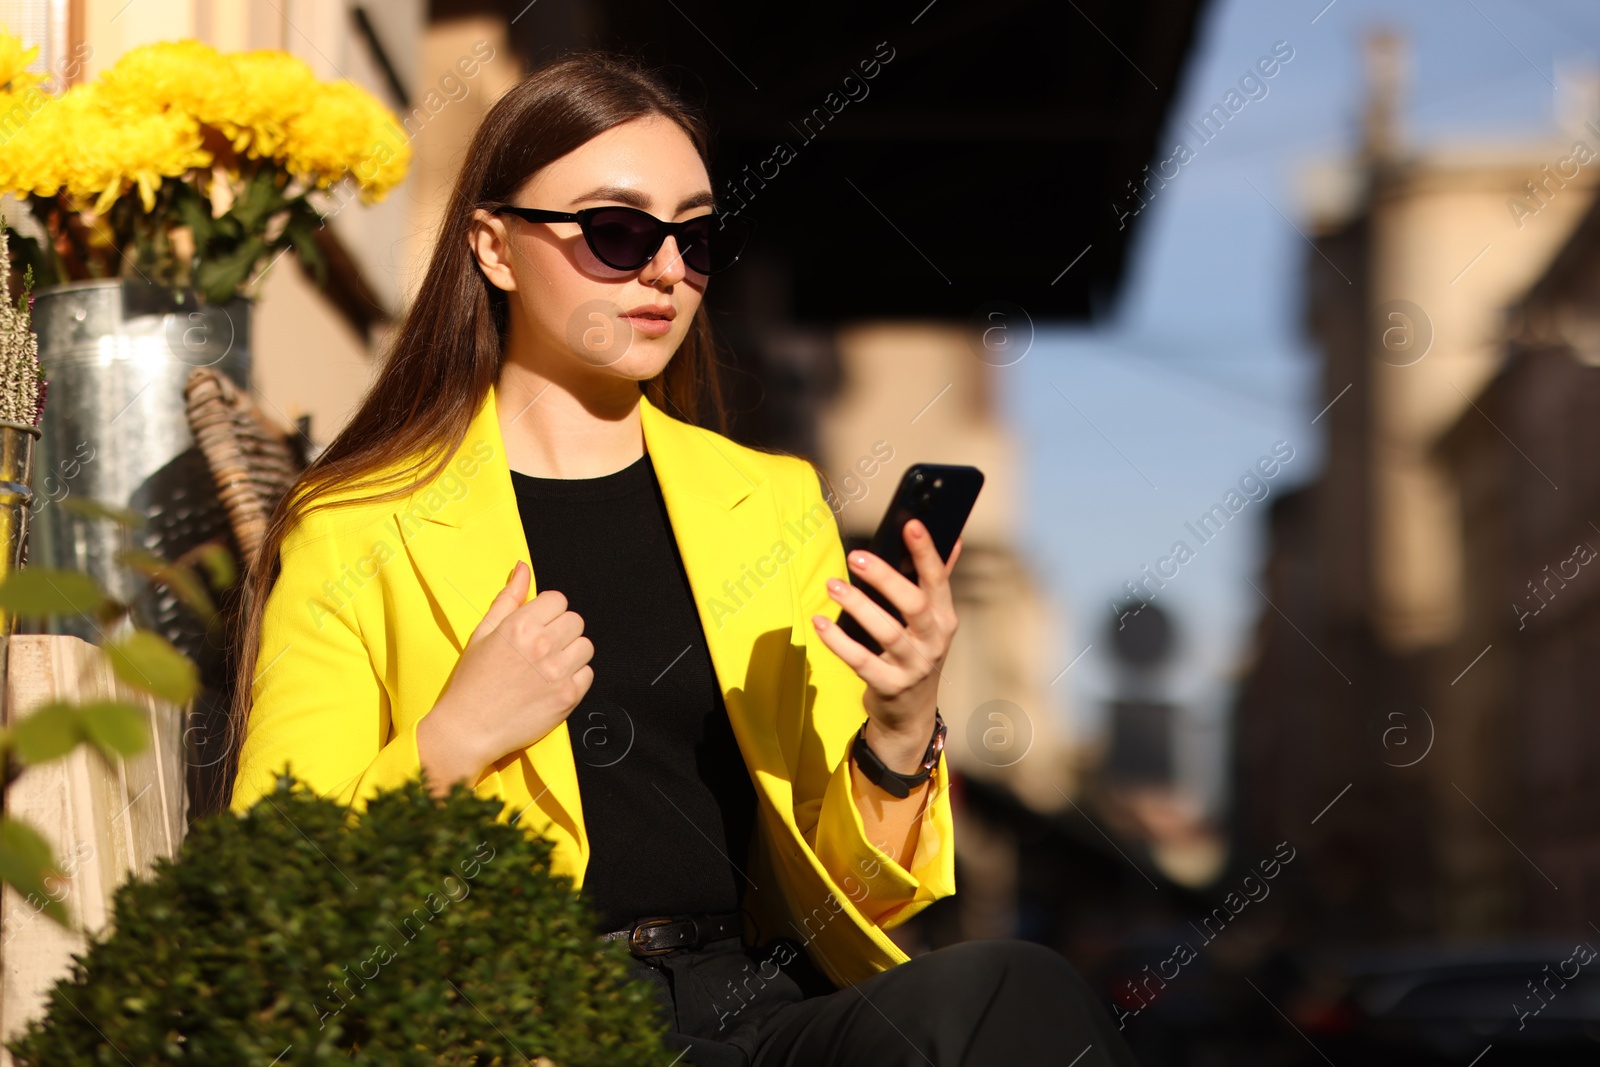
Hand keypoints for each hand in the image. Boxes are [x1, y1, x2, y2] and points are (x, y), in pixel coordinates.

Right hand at [418, 561, 593, 791]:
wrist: (468, 729)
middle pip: (575, 620)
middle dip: (561, 629)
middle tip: (542, 646)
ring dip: (571, 652)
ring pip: (586, 646)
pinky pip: (588, 674)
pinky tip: (553, 683)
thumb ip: (507, 598)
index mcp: (520, 626)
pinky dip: (575, 677)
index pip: (558, 599)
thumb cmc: (471, 681)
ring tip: (549, 665)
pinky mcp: (568, 697)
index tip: (538, 624)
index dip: (548, 610)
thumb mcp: (482, 633)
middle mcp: (542, 646)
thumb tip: (523, 568)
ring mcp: (558, 673)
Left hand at [811, 519, 961, 772]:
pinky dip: (838, 642)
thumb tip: (956, 540)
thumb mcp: (933, 622)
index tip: (910, 523)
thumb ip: (938, 582)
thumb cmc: (916, 654)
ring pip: (886, 632)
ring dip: (857, 606)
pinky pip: (861, 661)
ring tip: (832, 585)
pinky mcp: (889, 686)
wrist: (910, 714)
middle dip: (884, 577)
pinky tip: (819, 622)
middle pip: (912, 604)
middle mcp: (933, 641)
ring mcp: (913, 666)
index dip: (926, 551)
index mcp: (944, 619)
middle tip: (855, 556)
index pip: (938, 580)